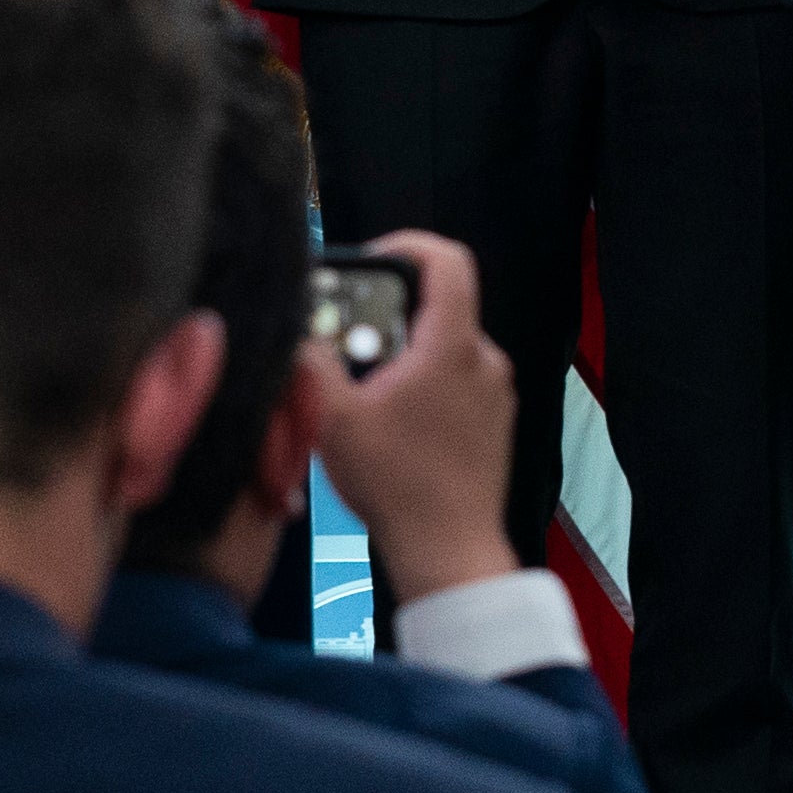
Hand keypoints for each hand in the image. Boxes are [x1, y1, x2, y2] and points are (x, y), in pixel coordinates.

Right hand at [302, 229, 521, 595]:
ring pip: (443, 349)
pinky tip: (389, 422)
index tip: (372, 258)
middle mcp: (485, 360)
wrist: (448, 547)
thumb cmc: (395, 483)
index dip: (407, 245)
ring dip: (401, 357)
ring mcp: (496, 392)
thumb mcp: (333, 418)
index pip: (446, 261)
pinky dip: (422, 385)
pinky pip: (456, 382)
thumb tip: (297, 330)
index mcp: (453, 347)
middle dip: (386, 317)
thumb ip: (311, 362)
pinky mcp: (495, 421)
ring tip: (362, 393)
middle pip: (436, 308)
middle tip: (346, 344)